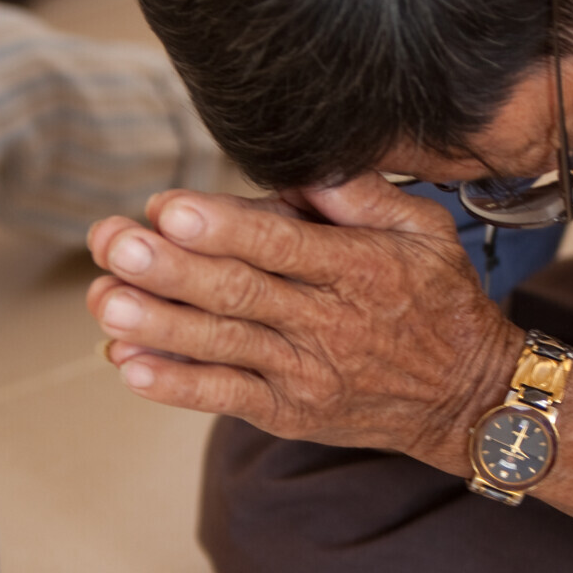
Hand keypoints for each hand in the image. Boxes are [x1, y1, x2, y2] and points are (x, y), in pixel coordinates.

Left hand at [86, 175, 523, 473]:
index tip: (168, 209)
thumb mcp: (424, 230)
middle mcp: (328, 321)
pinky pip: (227, 398)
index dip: (223, 227)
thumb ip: (364, 194)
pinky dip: (178, 385)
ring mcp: (306, 372)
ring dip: (158, 324)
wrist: (467, 398)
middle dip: (169, 268)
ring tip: (105, 302)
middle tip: (112, 243)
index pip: (281, 244)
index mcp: (358, 268)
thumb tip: (305, 161)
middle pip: (238, 292)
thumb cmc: (439, 301)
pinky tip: (131, 366)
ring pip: (223, 345)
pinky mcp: (290, 412)